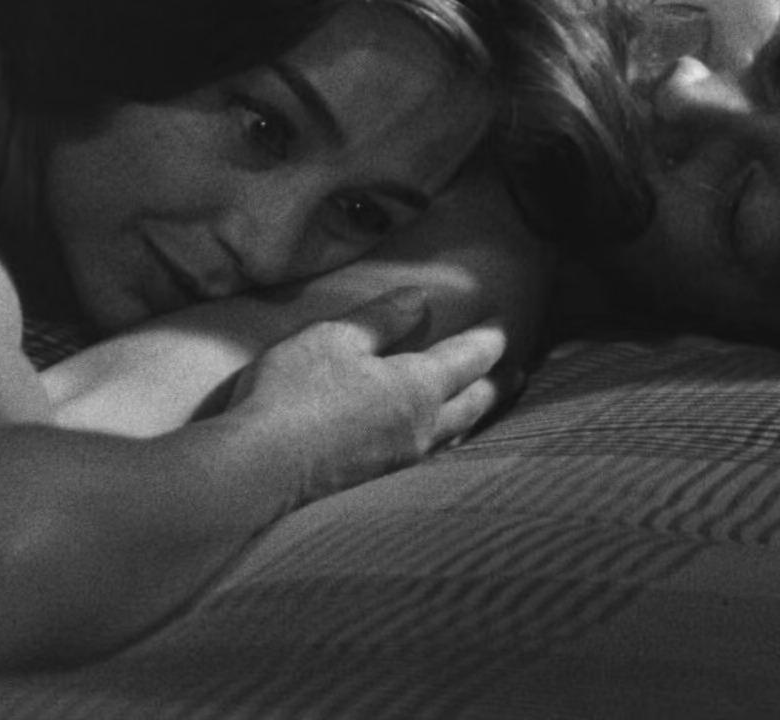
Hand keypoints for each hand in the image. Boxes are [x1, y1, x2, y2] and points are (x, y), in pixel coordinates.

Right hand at [228, 287, 505, 502]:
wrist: (261, 469)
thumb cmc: (296, 393)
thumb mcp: (335, 338)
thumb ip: (382, 318)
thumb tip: (420, 298)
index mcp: (417, 386)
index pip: (466, 358)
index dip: (487, 341)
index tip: (503, 330)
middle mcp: (423, 426)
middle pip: (474, 403)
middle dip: (497, 384)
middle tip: (518, 372)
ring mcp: (404, 460)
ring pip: (457, 434)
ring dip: (480, 415)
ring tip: (487, 405)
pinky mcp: (382, 482)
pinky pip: (434, 455)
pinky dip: (451, 440)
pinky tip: (440, 444)